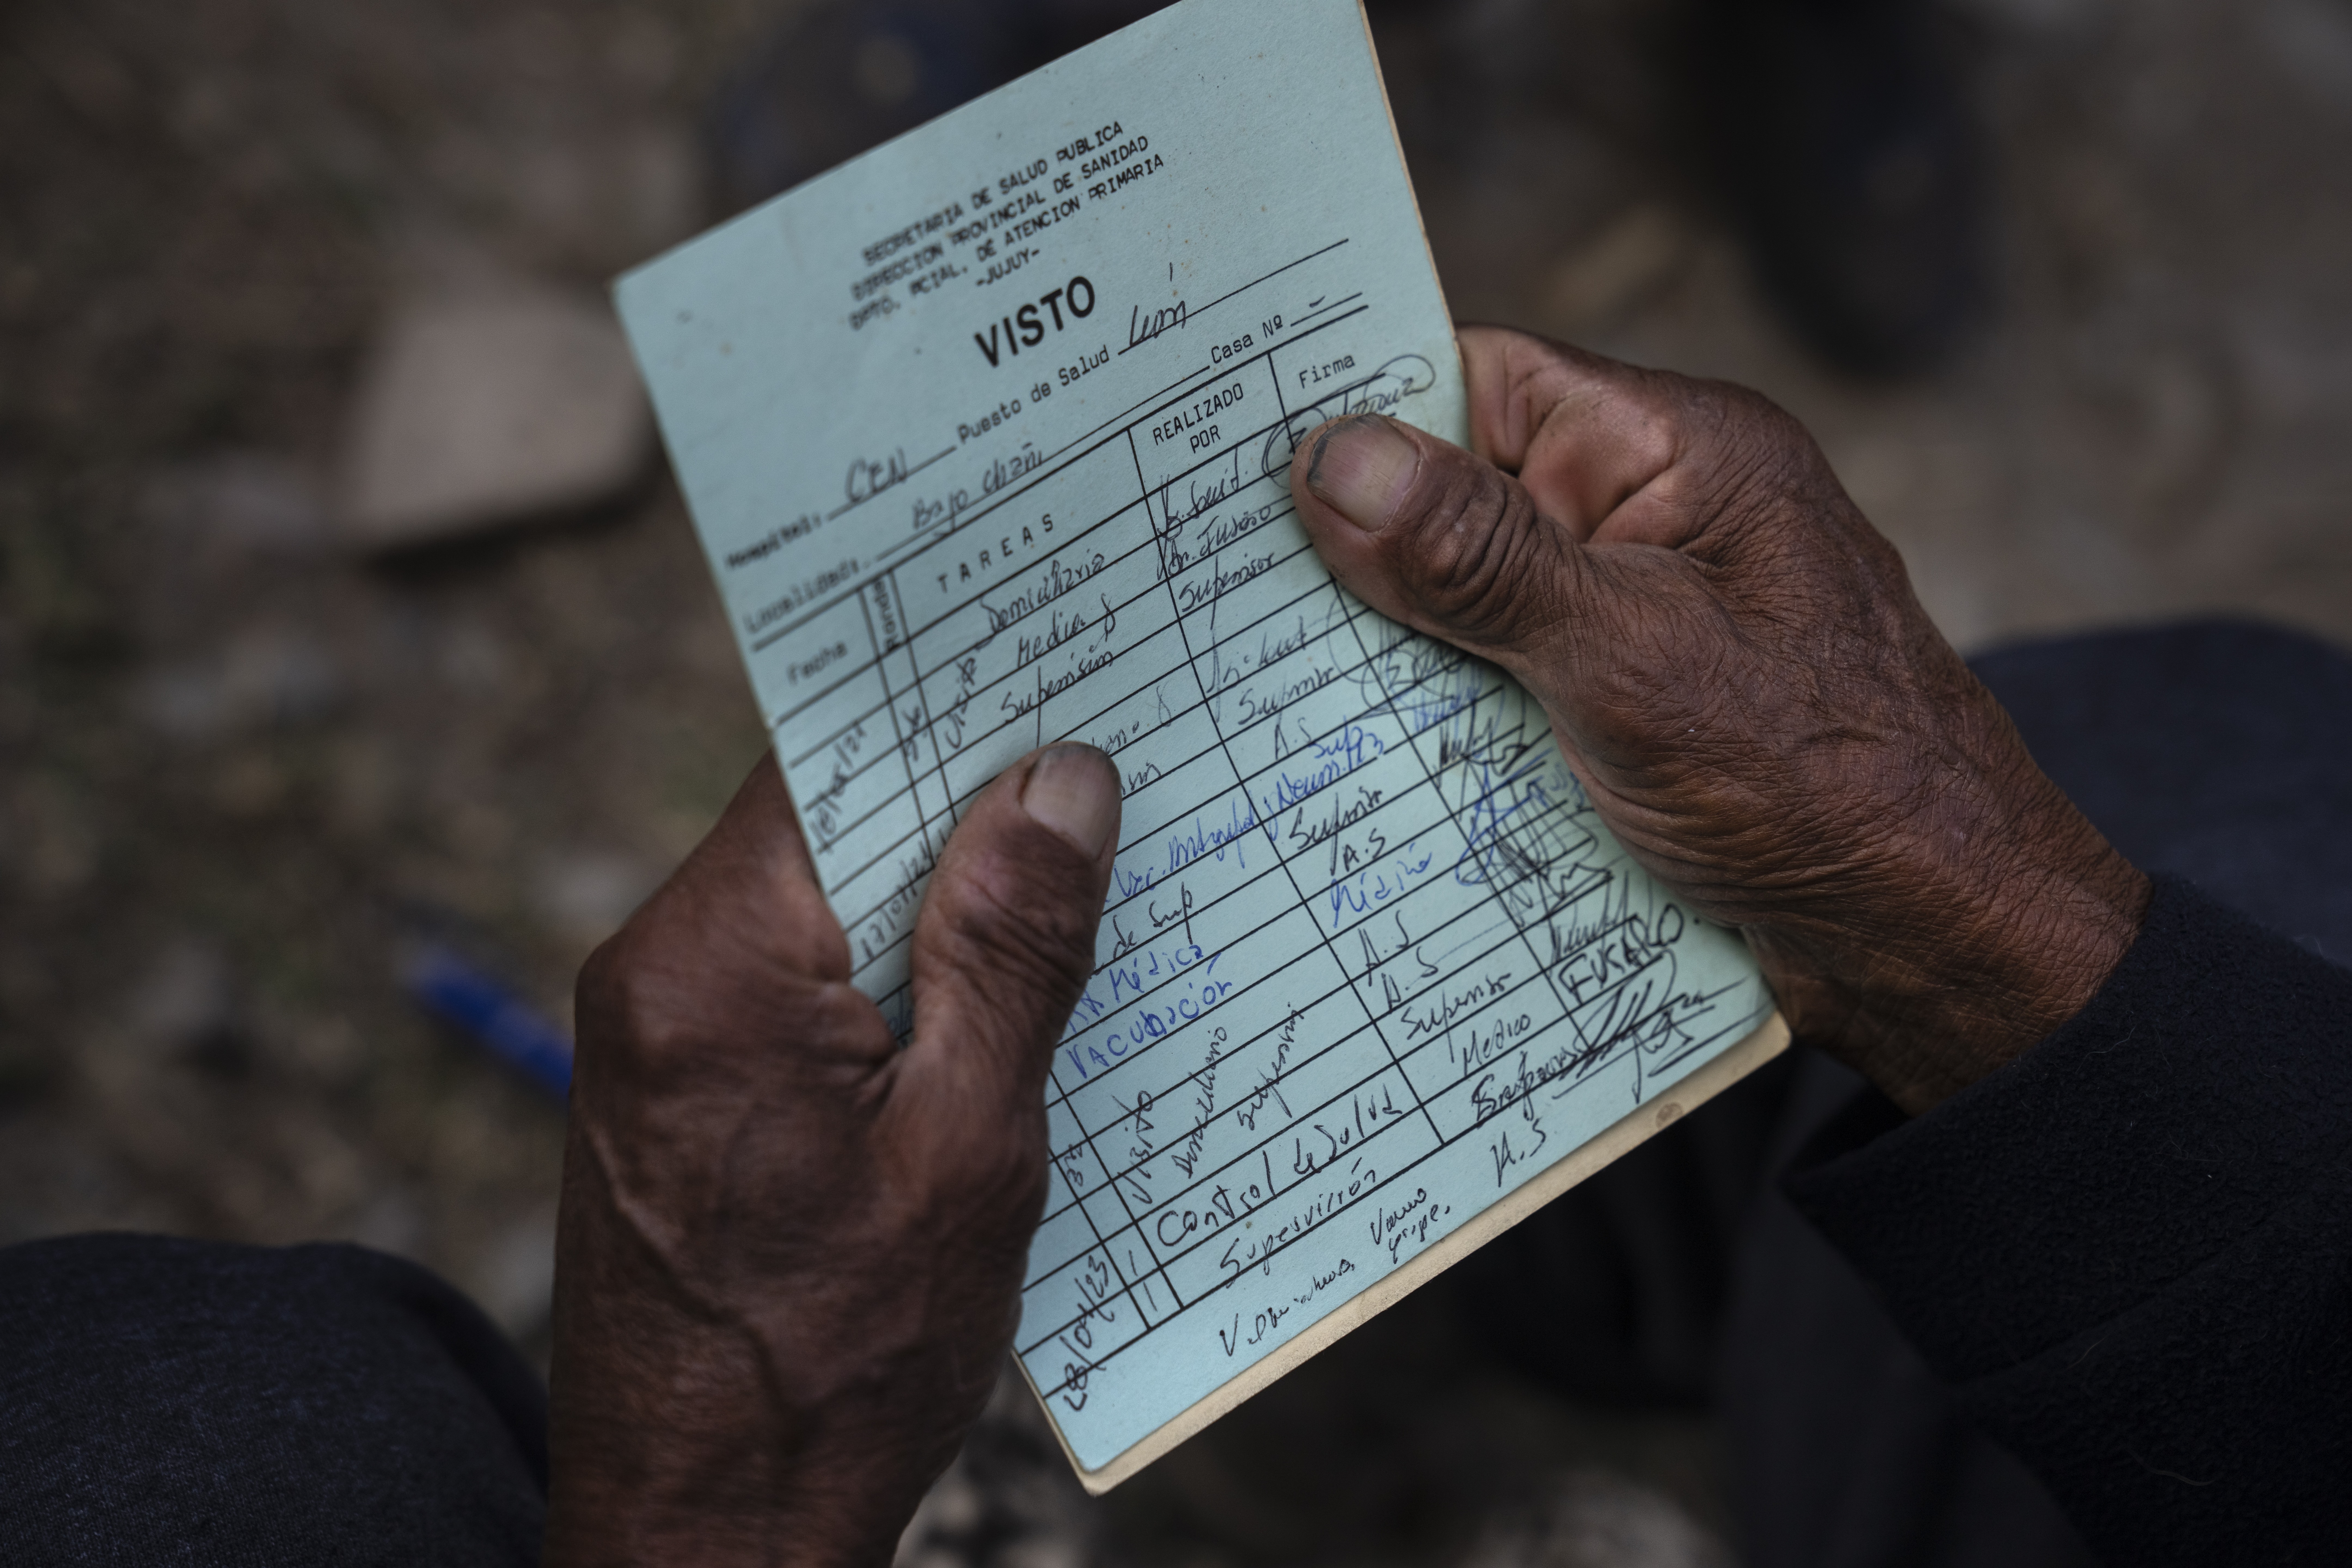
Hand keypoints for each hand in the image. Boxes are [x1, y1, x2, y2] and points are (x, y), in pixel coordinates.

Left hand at [541, 745, 1120, 1566]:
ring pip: (824, 906)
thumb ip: (1010, 952)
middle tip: (1105, 807)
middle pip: (828, 824)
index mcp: (711, 967)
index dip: (951, 712)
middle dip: (968, 818)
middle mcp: (654, 977)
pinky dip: (894, 986)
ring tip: (1067, 930)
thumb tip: (1056, 782)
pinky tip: (985, 1027)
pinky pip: (800, 984)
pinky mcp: (677, 1093)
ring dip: (940, 913)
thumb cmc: (836, 1368)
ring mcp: (655, 1038)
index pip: (831, 755)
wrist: (705, 1533)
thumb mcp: (968, 1148)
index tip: (1058, 680)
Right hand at [1288, 326, 2148, 1112]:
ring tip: (1263, 679)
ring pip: (1469, 605)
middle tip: (1217, 584)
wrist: (1936, 942)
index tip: (1239, 448)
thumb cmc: (1824, 785)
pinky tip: (1357, 756)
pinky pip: (1502, 688)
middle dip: (1356, 549)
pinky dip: (1439, 718)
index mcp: (1679, 456)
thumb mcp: (1631, 657)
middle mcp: (1655, 522)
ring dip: (1390, 650)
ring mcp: (1640, 622)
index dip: (1365, 408)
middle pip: (1463, 498)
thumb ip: (1481, 560)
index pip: (1485, 380)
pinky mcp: (1626, 714)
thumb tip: (1337, 460)